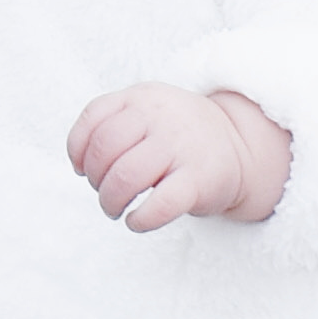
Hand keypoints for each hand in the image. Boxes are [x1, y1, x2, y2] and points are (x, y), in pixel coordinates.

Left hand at [68, 82, 293, 234]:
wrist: (239, 148)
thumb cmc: (178, 136)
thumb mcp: (147, 112)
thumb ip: (113, 125)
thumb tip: (80, 166)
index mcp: (142, 97)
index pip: (94, 118)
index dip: (78, 149)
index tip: (81, 169)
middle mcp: (160, 116)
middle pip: (105, 149)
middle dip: (95, 179)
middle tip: (105, 194)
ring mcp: (181, 146)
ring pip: (125, 176)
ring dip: (110, 201)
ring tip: (115, 210)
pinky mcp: (199, 180)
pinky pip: (160, 205)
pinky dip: (139, 219)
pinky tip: (136, 221)